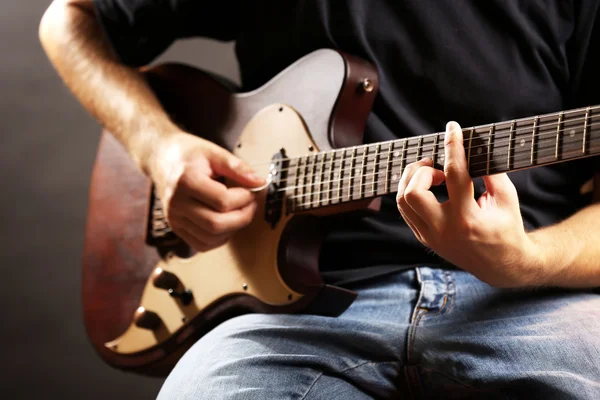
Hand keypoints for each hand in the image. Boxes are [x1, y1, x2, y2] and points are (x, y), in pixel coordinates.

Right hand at [149, 132, 265, 251]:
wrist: (162, 157)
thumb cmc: (188, 154)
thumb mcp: (214, 152)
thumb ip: (237, 167)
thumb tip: (259, 182)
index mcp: (185, 180)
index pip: (222, 201)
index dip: (243, 198)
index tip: (251, 190)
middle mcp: (176, 202)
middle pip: (216, 224)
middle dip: (242, 217)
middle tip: (251, 205)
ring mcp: (174, 218)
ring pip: (210, 238)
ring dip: (232, 229)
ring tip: (240, 212)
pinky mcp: (176, 227)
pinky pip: (201, 244)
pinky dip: (219, 239)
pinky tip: (227, 224)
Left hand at [396, 121, 542, 287]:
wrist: (501, 266)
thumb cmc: (507, 228)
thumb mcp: (507, 198)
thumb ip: (491, 172)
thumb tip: (474, 146)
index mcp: (468, 219)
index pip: (454, 175)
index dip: (453, 146)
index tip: (452, 128)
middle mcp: (444, 230)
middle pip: (414, 192)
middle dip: (422, 170)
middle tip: (438, 166)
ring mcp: (430, 236)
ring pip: (402, 201)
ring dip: (412, 180)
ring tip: (432, 174)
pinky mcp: (424, 238)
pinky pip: (405, 210)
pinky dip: (411, 192)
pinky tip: (427, 186)